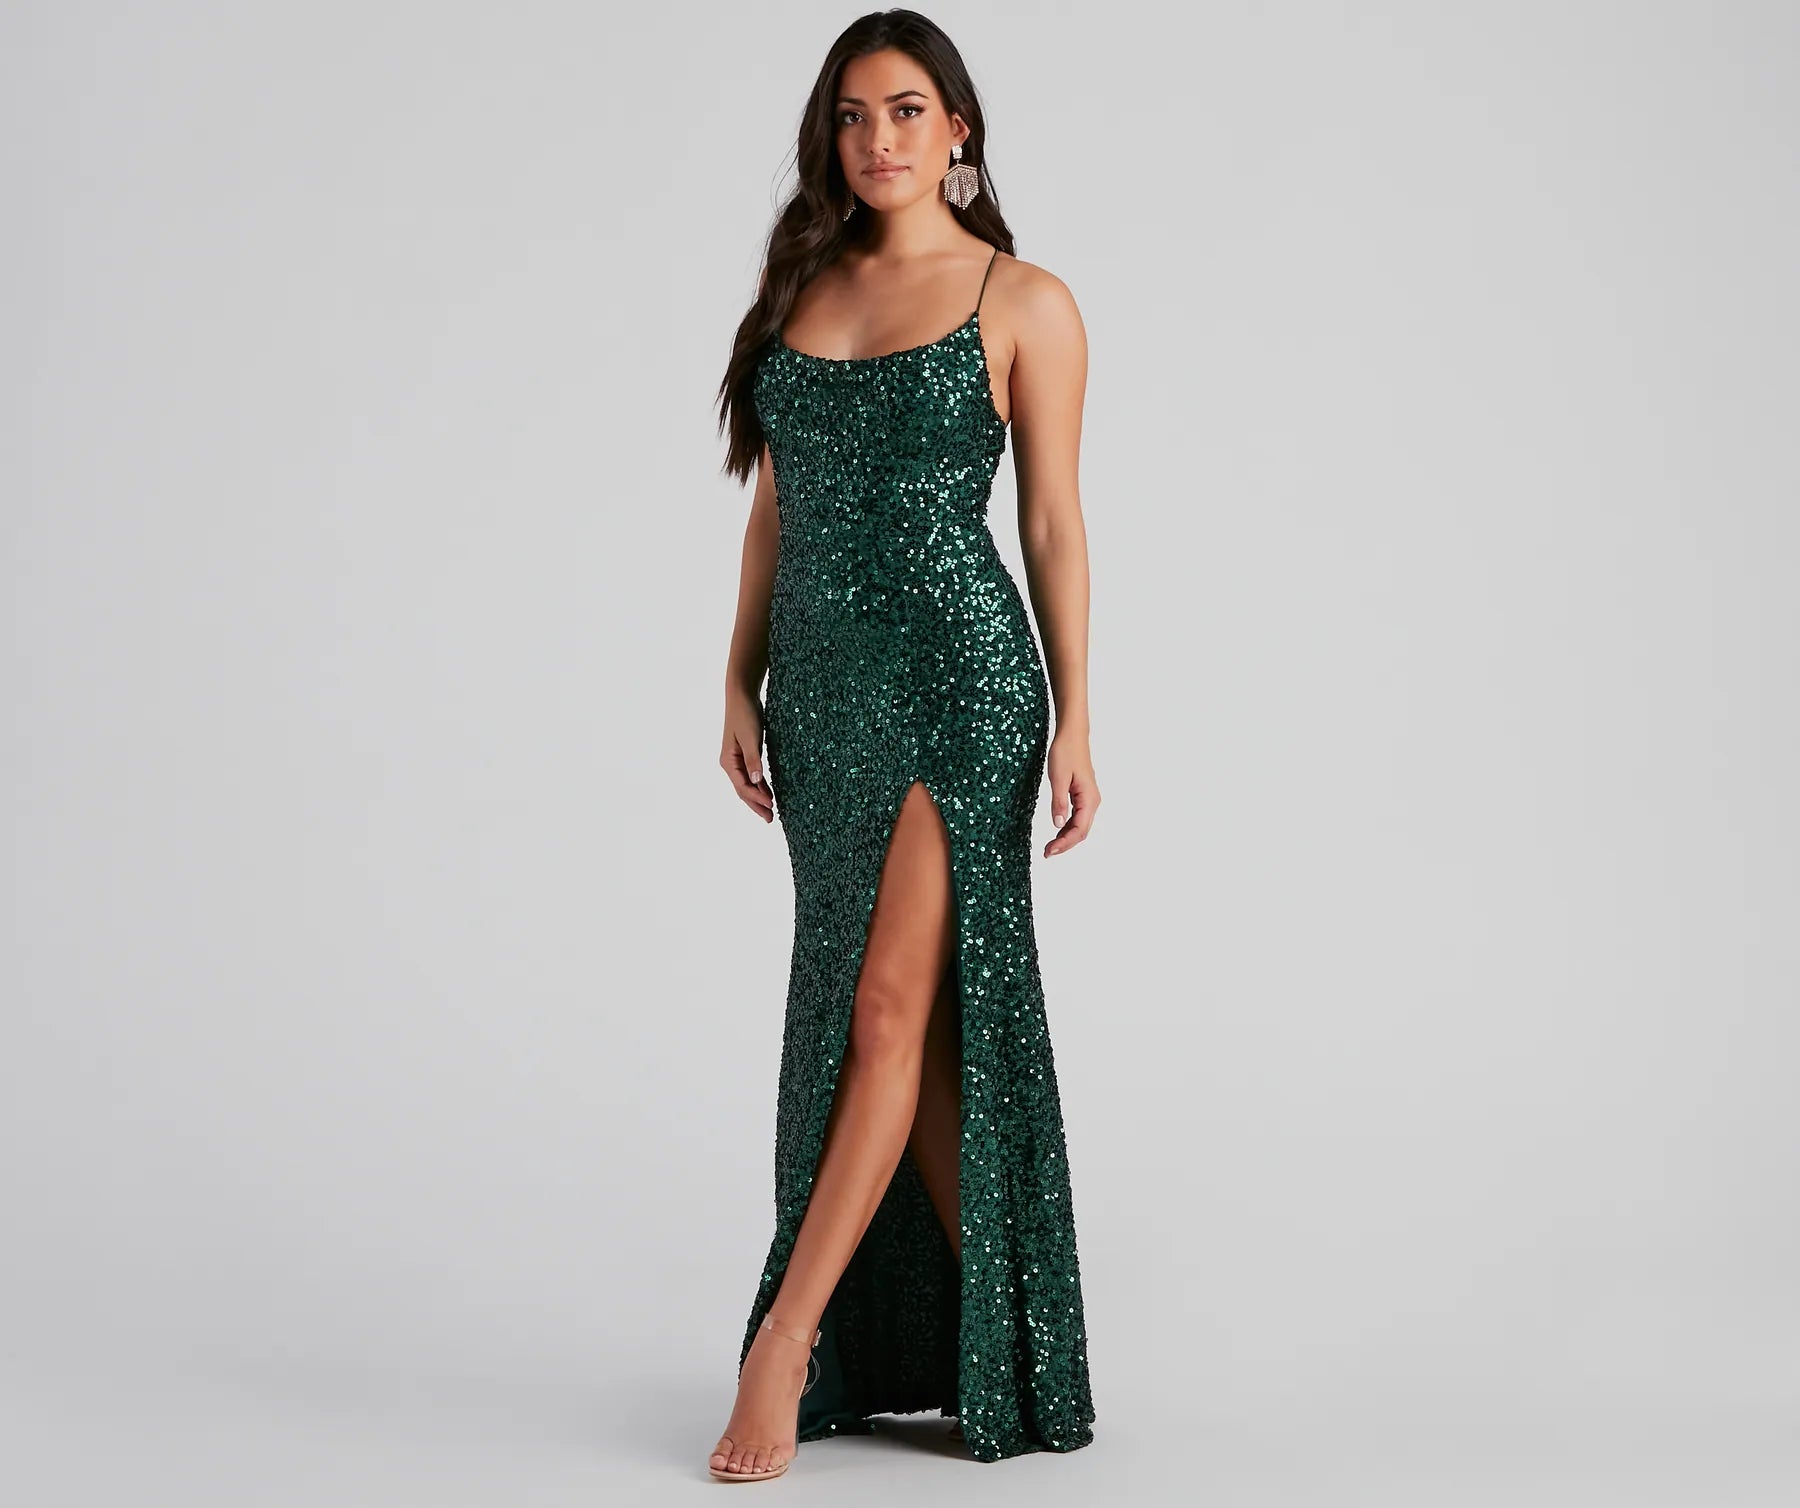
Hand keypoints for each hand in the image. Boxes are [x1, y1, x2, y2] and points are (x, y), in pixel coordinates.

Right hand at [721, 685, 774, 822]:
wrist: (742, 696)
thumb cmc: (745, 714)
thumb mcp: (751, 738)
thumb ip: (753, 760)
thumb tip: (756, 782)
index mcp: (728, 762)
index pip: (743, 787)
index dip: (757, 799)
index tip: (772, 806)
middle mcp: (730, 763)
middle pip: (743, 790)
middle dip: (756, 805)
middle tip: (770, 819)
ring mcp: (737, 759)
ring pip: (748, 784)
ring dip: (758, 797)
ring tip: (771, 811)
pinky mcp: (746, 754)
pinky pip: (752, 775)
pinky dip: (760, 785)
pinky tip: (768, 792)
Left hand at [1044, 730, 1098, 856]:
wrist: (1072, 735)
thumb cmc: (1065, 752)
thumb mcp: (1058, 778)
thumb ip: (1059, 802)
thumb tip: (1057, 824)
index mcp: (1089, 798)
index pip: (1079, 829)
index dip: (1065, 843)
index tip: (1050, 851)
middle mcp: (1092, 801)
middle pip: (1081, 831)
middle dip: (1065, 844)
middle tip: (1047, 853)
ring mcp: (1088, 799)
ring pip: (1080, 826)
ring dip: (1066, 838)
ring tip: (1050, 847)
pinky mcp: (1082, 796)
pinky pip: (1077, 817)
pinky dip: (1067, 827)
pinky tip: (1057, 832)